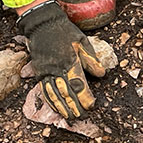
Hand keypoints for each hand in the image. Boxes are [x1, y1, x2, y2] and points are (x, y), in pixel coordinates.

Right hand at [17, 1, 104, 119]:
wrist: (42, 24)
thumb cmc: (64, 32)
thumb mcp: (82, 41)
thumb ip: (91, 59)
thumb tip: (102, 74)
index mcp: (70, 62)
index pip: (79, 85)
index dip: (85, 97)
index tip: (91, 106)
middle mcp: (57, 69)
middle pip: (67, 93)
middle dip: (75, 107)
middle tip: (82, 117)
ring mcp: (46, 72)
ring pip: (55, 94)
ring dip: (63, 108)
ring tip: (70, 118)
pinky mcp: (39, 72)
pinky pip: (45, 90)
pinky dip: (51, 101)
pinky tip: (56, 109)